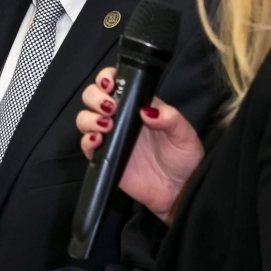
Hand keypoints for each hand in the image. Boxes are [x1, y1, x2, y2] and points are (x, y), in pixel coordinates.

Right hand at [77, 69, 205, 220]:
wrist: (179, 192)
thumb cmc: (185, 159)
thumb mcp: (184, 135)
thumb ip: (169, 118)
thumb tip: (146, 110)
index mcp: (140, 106)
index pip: (117, 84)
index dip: (107, 78)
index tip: (109, 84)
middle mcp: (122, 119)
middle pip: (94, 98)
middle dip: (95, 97)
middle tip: (110, 107)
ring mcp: (111, 138)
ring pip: (85, 119)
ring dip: (89, 118)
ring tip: (106, 125)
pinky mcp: (105, 158)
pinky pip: (87, 147)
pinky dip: (86, 141)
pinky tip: (97, 140)